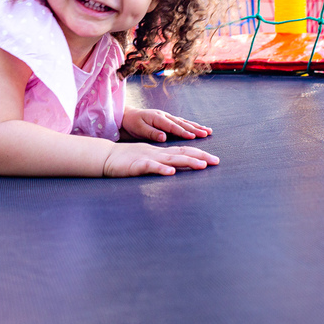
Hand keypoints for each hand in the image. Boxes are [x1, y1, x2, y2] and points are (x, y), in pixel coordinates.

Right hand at [101, 141, 219, 176]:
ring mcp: (148, 159)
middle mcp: (158, 154)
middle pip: (183, 153)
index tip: (214, 159)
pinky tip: (171, 173)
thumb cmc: (127, 160)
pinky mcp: (137, 165)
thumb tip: (177, 169)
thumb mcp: (148, 160)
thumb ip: (162, 163)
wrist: (106, 156)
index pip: (184, 151)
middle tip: (216, 161)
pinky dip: (161, 169)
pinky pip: (151, 167)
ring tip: (202, 165)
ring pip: (171, 159)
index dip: (200, 154)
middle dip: (201, 157)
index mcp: (161, 153)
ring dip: (187, 161)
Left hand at [122, 107, 211, 142]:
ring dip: (196, 126)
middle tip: (207, 133)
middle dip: (195, 129)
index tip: (194, 137)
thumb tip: (164, 137)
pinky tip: (198, 128)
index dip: (184, 132)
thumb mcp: (138, 129)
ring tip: (208, 131)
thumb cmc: (132, 123)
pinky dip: (190, 125)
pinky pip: (181, 122)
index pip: (173, 127)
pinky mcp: (167, 119)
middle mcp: (164, 116)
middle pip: (182, 123)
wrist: (127, 116)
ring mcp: (167, 117)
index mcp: (158, 118)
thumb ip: (151, 133)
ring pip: (184, 122)